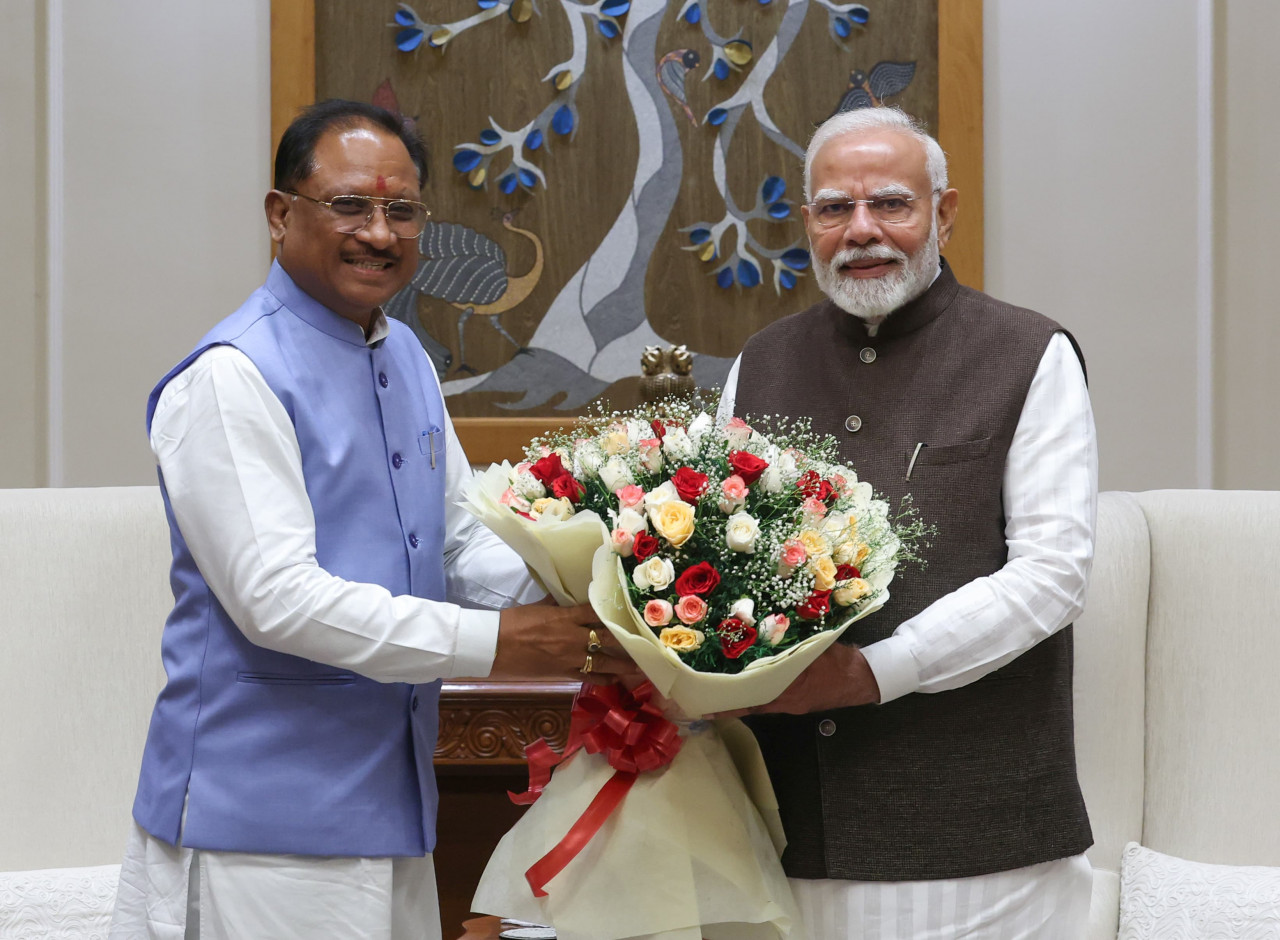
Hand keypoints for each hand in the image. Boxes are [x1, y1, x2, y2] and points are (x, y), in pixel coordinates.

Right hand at [490, 597, 638, 682]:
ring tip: (640, 666)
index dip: (615, 613)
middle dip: (628, 640)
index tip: (631, 612)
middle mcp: (572, 637)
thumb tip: (569, 597)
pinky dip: (603, 678)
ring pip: (603, 661)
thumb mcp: (537, 607)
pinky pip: (588, 677)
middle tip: (646, 642)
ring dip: (623, 665)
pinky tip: (614, 679)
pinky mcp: (562, 674)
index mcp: (565, 616)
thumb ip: (557, 603)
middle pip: (607, 637)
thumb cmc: (512, 623)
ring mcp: (568, 658)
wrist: (493, 647)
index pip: (597, 612)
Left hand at [717, 644, 880, 717]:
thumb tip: (769, 632)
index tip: (709, 708)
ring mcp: (791, 702)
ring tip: (717, 695)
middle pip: (751, 704)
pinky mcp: (795, 700)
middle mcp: (788, 701)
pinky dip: (756, 694)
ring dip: (741, 699)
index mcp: (791, 690)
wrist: (862, 677)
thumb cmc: (839, 662)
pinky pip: (770, 699)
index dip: (730, 705)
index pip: (753, 699)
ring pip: (759, 702)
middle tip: (703, 701)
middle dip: (729, 703)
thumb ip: (790, 646)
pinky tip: (745, 688)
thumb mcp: (813, 649)